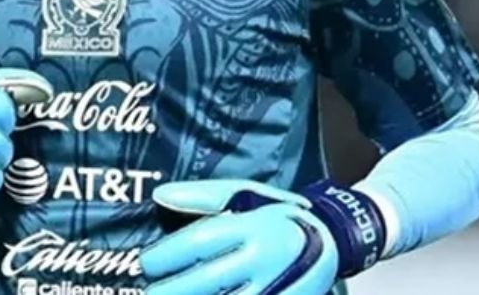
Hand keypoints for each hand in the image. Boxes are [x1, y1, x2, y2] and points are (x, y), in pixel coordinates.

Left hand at [142, 180, 338, 294]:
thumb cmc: (276, 215)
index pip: (197, 244)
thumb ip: (200, 195)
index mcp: (251, 225)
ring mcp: (275, 289)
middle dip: (168, 292)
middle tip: (150, 292)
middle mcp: (264, 259)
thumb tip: (159, 198)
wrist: (332, 239)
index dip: (164, 257)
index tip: (147, 263)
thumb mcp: (243, 193)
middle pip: (204, 283)